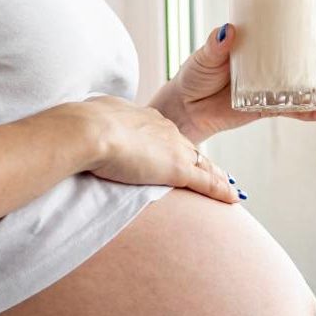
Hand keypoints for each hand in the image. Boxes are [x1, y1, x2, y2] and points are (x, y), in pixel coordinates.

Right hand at [79, 96, 241, 203]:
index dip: (175, 146)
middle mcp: (164, 129)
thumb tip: (88, 125)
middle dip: (200, 161)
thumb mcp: (93, 118)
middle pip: (189, 148)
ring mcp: (173, 148)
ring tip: (230, 188)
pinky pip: (206, 182)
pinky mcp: (177, 169)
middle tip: (215, 172)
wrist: (88, 130)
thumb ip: (99, 124)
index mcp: (144, 117)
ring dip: (217, 177)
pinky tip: (234, 198)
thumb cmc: (81, 125)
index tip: (181, 152)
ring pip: (203, 164)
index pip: (166, 135)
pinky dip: (221, 191)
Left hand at [152, 8, 315, 143]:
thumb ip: (215, 45)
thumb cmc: (196, 74)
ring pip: (311, 77)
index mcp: (262, 39)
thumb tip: (229, 31)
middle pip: (311, 49)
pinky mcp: (273, 107)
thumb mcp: (205, 54)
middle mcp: (274, 60)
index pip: (296, 24)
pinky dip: (315, 111)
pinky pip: (299, 109)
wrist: (187, 108)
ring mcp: (277, 84)